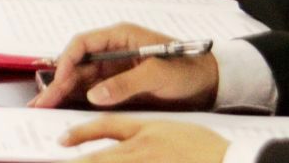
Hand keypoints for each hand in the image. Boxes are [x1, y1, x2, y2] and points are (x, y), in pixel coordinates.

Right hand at [31, 23, 219, 109]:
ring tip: (44, 108)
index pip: (83, 44)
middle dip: (58, 82)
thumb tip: (94, 96)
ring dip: (64, 93)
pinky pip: (94, 92)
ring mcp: (116, 69)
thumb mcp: (158, 74)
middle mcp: (113, 50)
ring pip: (82, 80)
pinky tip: (66, 110)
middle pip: (78, 65)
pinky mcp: (120, 86)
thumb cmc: (188, 69)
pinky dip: (79, 101)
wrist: (212, 83)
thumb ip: (125, 84)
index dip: (67, 61)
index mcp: (120, 36)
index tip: (58, 79)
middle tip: (40, 101)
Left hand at [58, 117, 229, 162]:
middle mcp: (143, 153)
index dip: (81, 134)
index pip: (105, 128)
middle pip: (101, 158)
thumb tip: (115, 142)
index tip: (63, 141)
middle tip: (53, 160)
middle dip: (77, 161)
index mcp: (145, 132)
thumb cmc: (203, 146)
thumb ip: (137, 133)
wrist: (234, 159)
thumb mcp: (166, 128)